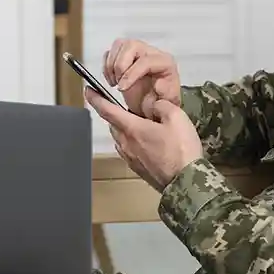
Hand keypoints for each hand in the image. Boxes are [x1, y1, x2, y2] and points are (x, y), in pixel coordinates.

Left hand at [85, 87, 201, 191]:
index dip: (95, 99)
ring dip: (125, 129)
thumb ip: (162, 105)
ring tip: (141, 124)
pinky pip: (128, 150)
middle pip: (113, 124)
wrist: (185, 182)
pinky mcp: (137, 169)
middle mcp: (126, 143)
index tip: (88, 90)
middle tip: (129, 108)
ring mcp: (130, 158)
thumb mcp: (177, 117)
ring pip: (120, 138)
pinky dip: (132, 142)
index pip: (107, 110)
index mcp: (132, 128)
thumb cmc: (180, 149)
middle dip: (117, 114)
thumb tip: (155, 105)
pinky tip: (148, 142)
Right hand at [103, 39, 180, 118]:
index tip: (121, 89)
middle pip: (132, 46)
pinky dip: (106, 66)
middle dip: (120, 65)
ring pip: (120, 45)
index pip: (146, 61)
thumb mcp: (165, 104)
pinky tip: (112, 80)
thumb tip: (158, 84)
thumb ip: (164, 95)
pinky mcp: (125, 54)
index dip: (131, 74)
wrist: (152, 104)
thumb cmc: (159, 103)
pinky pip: (111, 51)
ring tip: (114, 82)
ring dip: (111, 64)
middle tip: (118, 84)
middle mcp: (152, 52)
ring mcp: (137, 51)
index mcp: (165, 62)